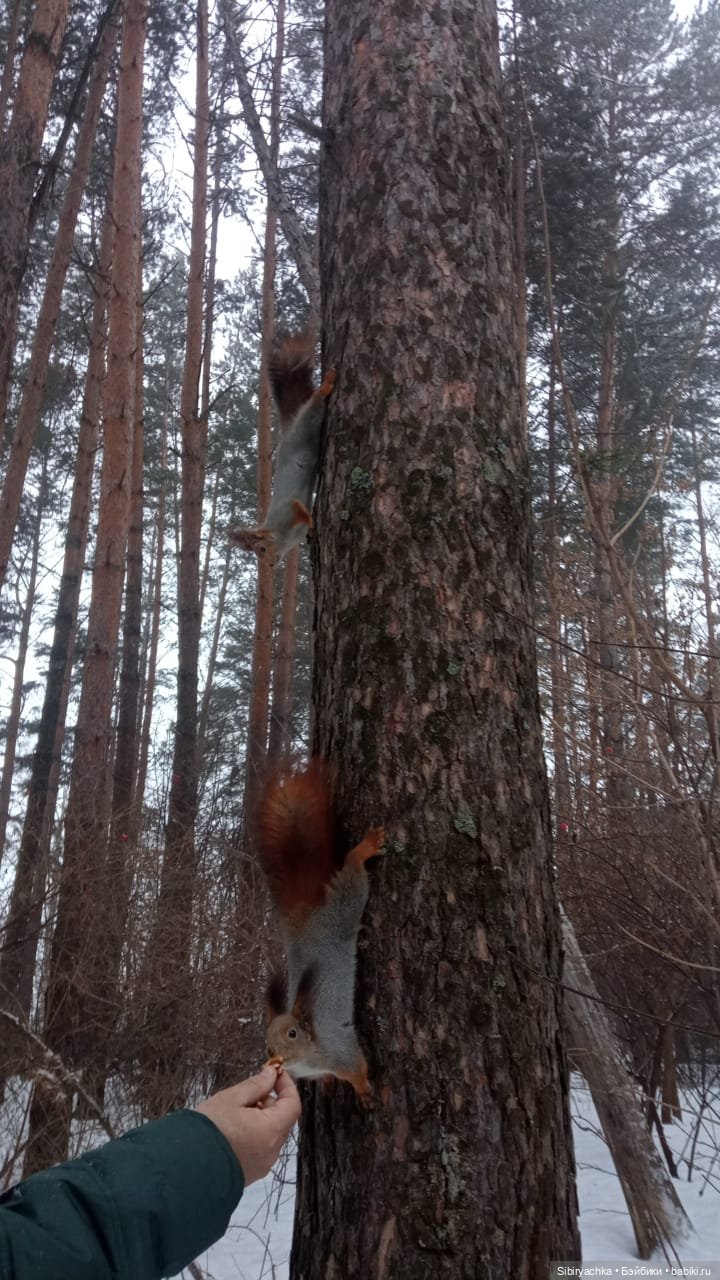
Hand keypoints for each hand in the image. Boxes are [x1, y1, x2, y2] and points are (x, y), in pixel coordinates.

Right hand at [196, 1065, 300, 1183]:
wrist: (186, 1167)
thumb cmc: (209, 1128)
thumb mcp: (231, 1099)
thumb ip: (255, 1085)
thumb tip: (271, 1074)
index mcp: (271, 1130)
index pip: (292, 1104)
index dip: (286, 1086)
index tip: (275, 1074)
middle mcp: (272, 1151)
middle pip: (282, 1120)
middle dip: (271, 1102)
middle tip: (249, 1093)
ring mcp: (262, 1165)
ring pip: (271, 1135)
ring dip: (262, 1119)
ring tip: (236, 1111)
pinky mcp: (250, 1174)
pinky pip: (260, 1149)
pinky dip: (255, 1135)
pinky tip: (233, 1130)